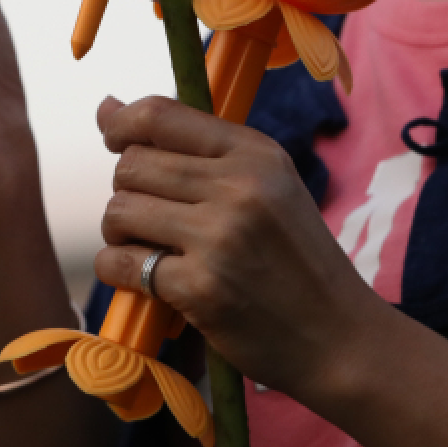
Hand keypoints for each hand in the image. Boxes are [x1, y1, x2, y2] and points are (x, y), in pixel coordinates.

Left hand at [91, 95, 383, 400]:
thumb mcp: (269, 189)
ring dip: (120, 233)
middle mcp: (240, 186)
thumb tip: (106, 107)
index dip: (120, 125)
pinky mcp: (202, 288)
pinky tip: (145, 282)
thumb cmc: (295, 262)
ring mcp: (220, 237)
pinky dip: (118, 272)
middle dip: (127, 192)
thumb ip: (196, 150)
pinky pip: (121, 263)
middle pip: (131, 165)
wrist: (340, 339)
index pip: (160, 115)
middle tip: (151, 220)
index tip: (112, 139)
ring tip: (150, 250)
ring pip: (120, 211)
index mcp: (257, 153)